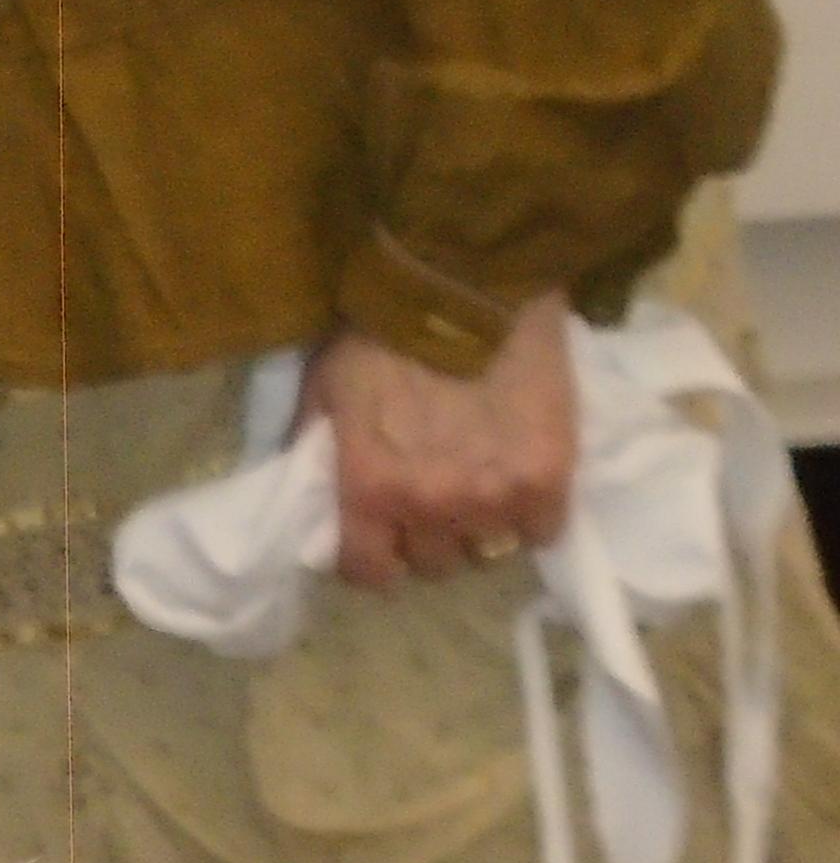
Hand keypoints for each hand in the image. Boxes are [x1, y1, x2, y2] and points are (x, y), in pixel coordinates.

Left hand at [300, 292, 575, 586]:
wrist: (460, 290)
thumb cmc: (378, 333)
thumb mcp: (321, 389)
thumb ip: (317, 450)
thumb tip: (314, 497)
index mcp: (370, 489)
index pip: (368, 572)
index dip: (370, 563)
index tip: (377, 546)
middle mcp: (433, 508)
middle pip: (434, 565)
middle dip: (426, 537)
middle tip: (429, 500)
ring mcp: (496, 499)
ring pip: (487, 552)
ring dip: (478, 528)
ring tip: (475, 488)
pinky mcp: (550, 480)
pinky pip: (541, 531)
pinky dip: (529, 515)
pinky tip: (516, 481)